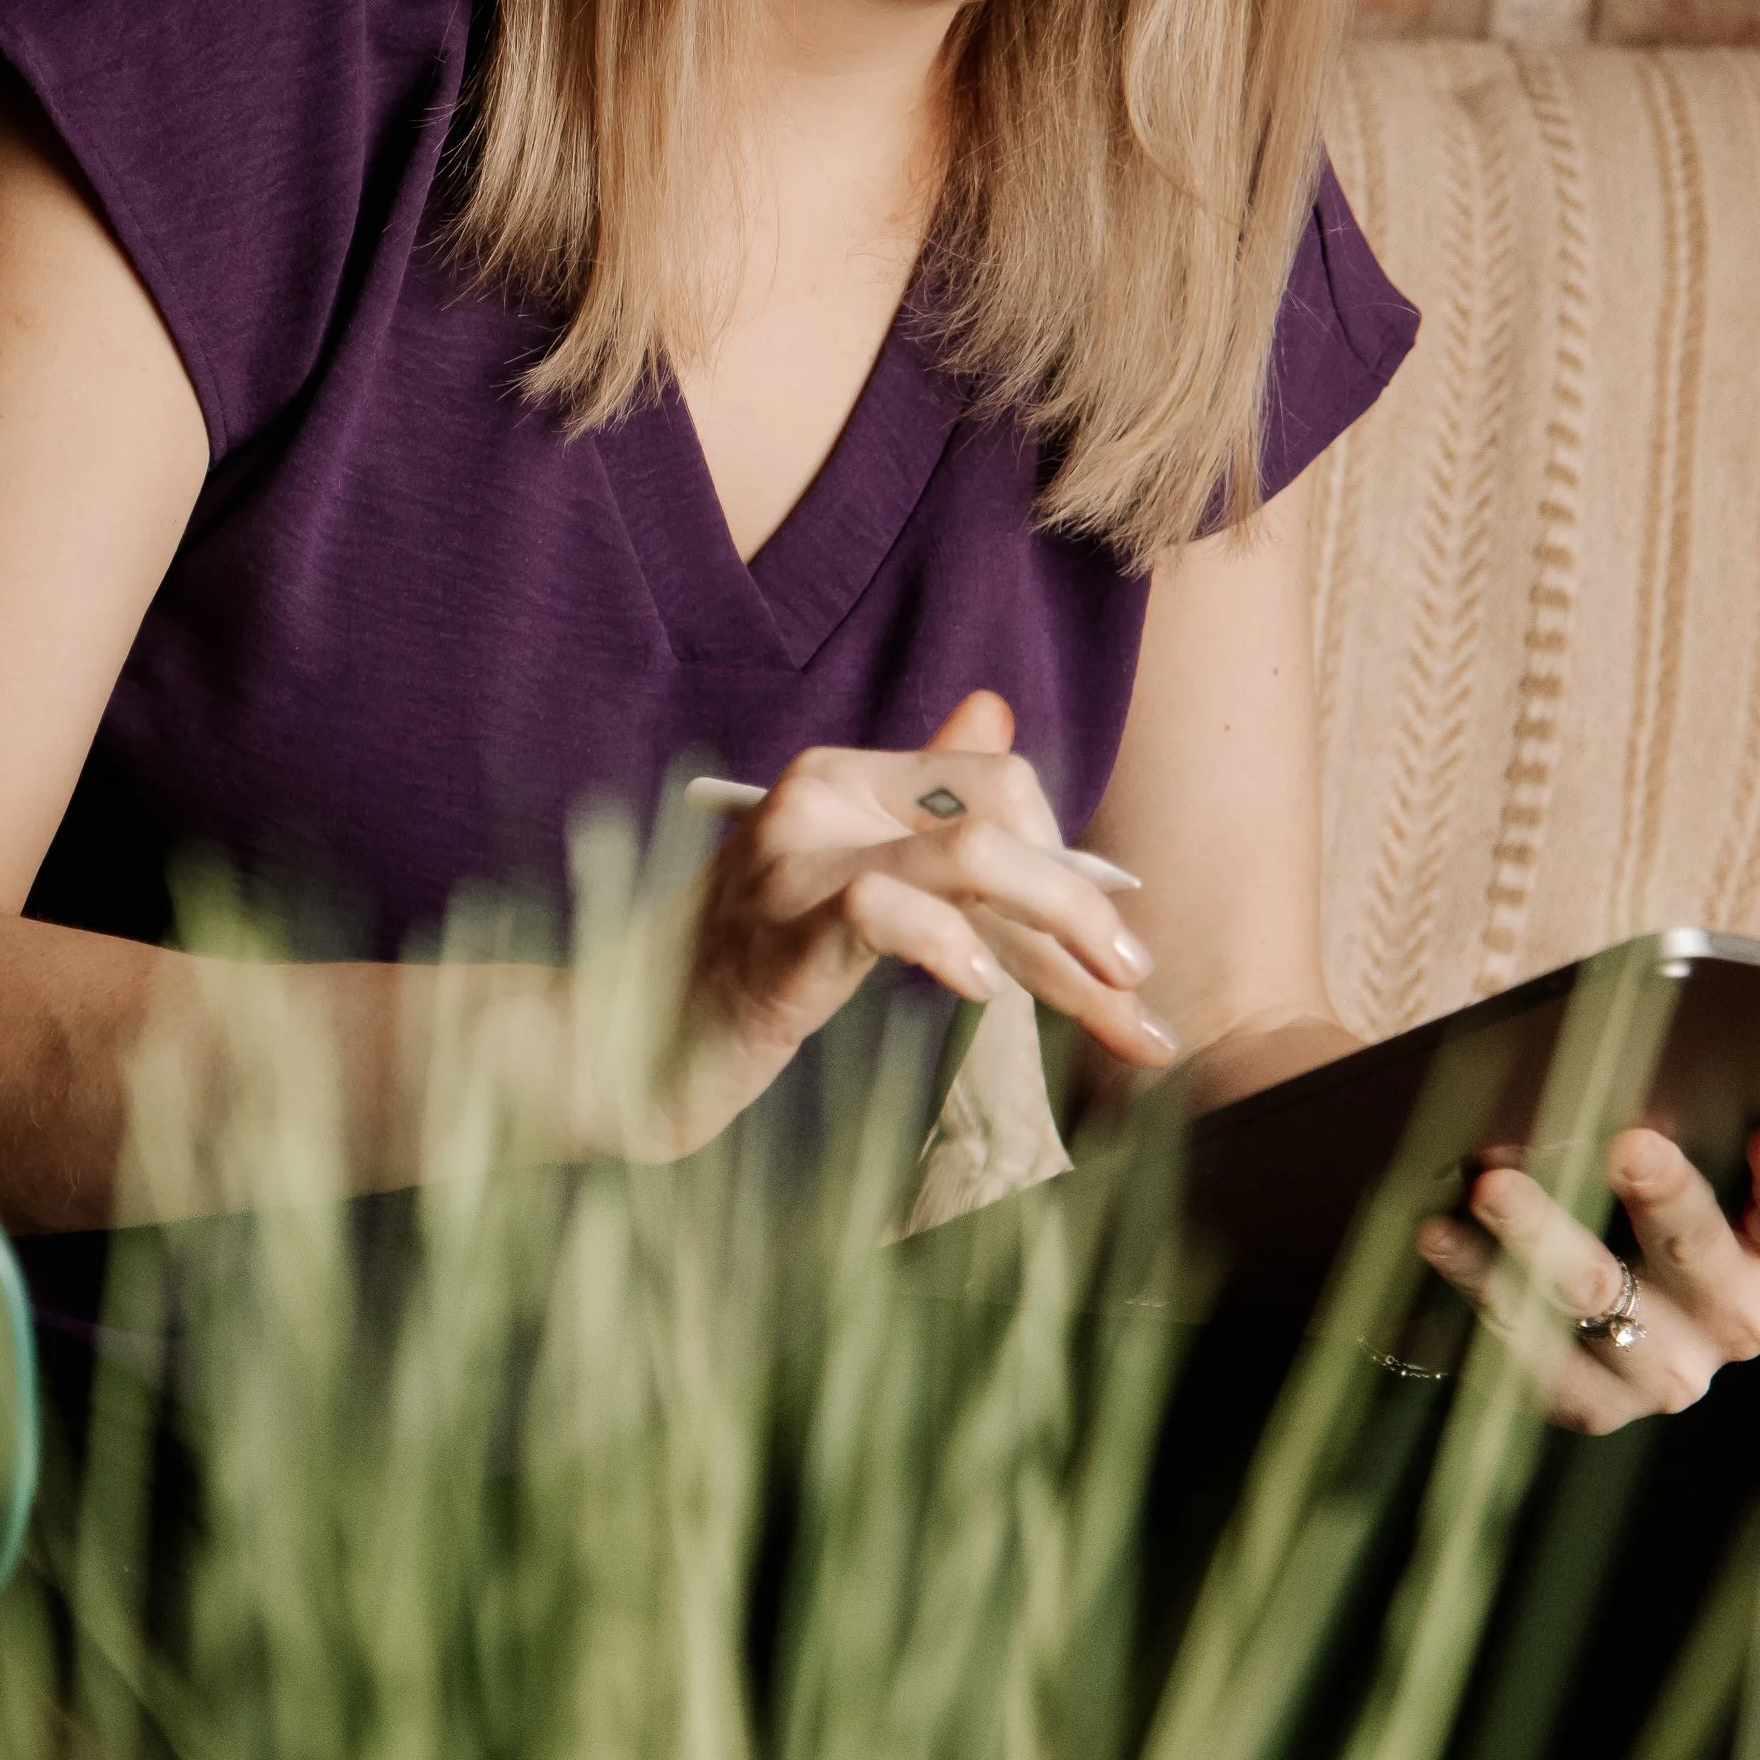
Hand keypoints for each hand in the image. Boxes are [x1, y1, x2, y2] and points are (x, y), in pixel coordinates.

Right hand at [650, 689, 1176, 1155]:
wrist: (622, 1047)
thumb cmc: (741, 973)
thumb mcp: (850, 885)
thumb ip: (928, 811)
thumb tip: (995, 712)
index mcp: (845, 778)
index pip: (1001, 785)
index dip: (1070, 868)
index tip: (1109, 958)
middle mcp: (823, 795)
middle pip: (1004, 811)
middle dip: (1087, 906)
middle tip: (1137, 987)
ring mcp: (796, 860)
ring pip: (970, 854)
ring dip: (1062, 926)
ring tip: (1105, 997)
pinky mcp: (779, 932)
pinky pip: (889, 910)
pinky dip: (953, 948)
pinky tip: (982, 992)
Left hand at [1413, 1117, 1759, 1435]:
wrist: (1600, 1325)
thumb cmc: (1638, 1205)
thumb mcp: (1681, 1166)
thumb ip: (1680, 1122)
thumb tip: (1634, 1059)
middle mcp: (1732, 1317)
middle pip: (1698, 1252)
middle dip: (1662, 1195)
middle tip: (1626, 1144)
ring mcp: (1664, 1370)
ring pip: (1598, 1297)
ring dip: (1541, 1237)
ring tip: (1490, 1186)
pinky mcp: (1591, 1403)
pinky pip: (1528, 1344)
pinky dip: (1478, 1280)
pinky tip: (1439, 1234)